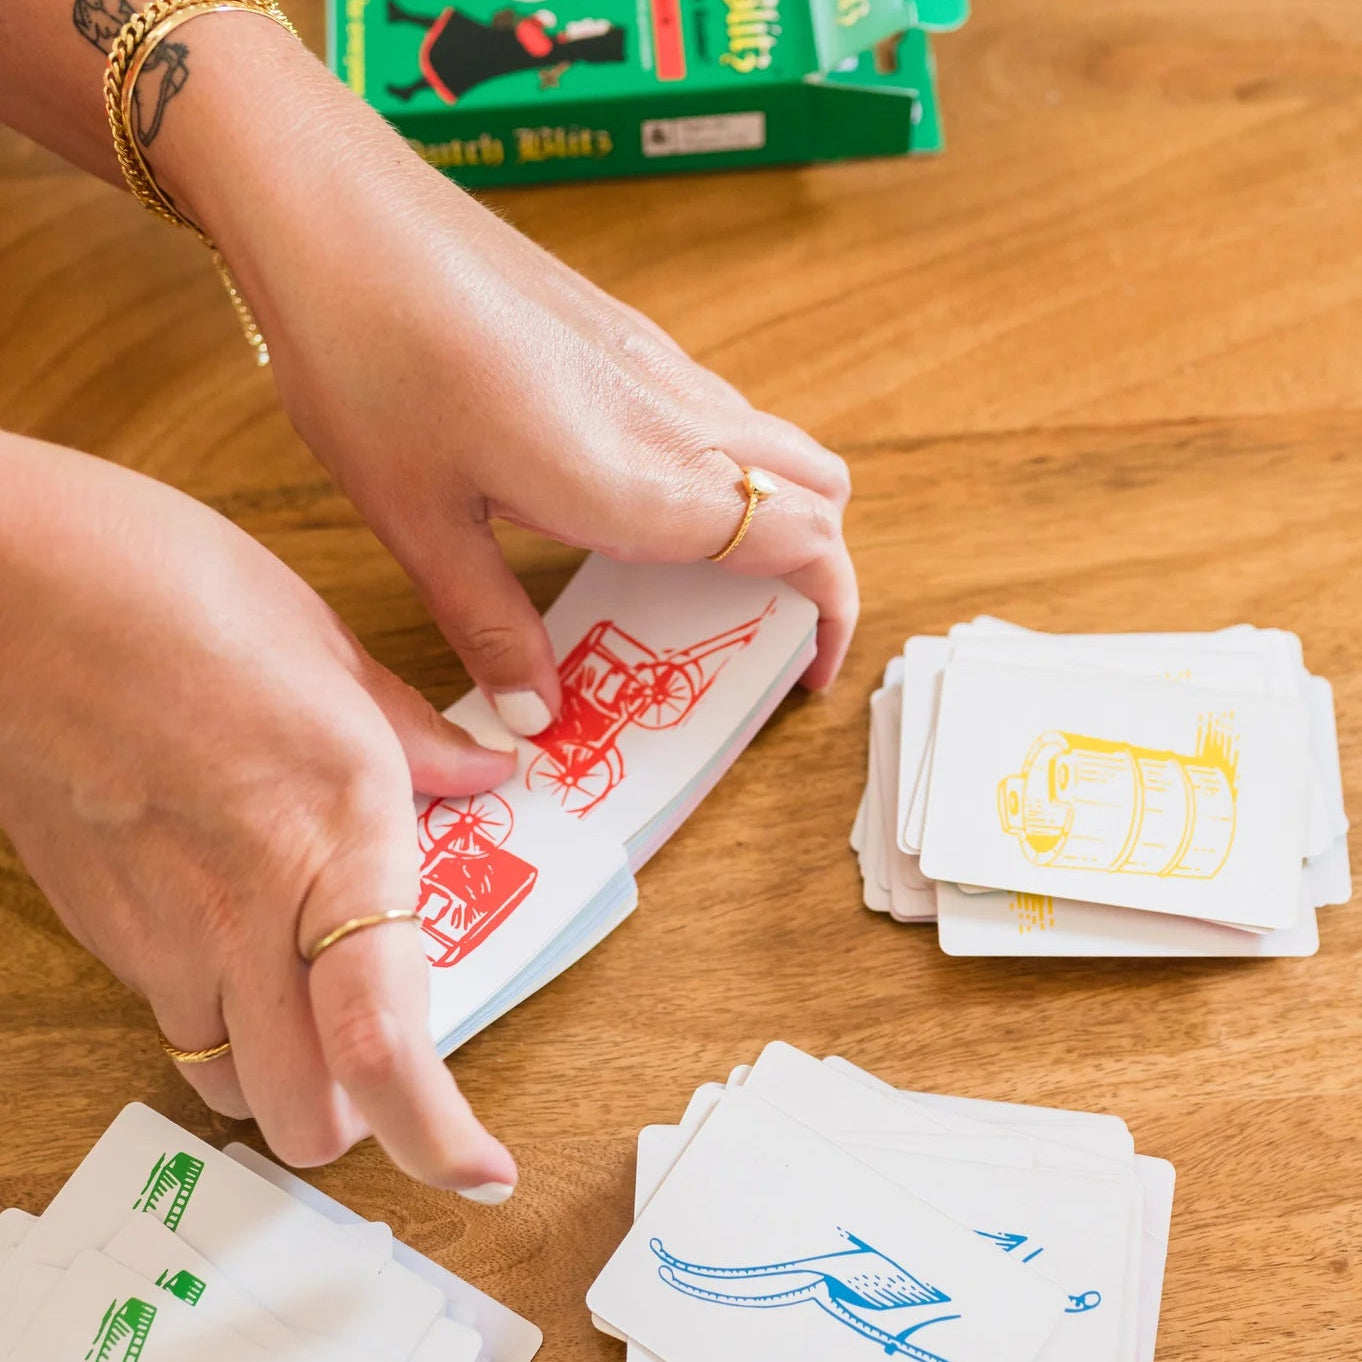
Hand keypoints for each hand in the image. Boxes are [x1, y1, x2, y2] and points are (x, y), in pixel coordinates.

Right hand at [0, 436, 518, 1196]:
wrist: (13, 584)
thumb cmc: (172, 592)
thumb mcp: (330, 651)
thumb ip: (419, 737)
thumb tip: (487, 771)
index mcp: (335, 831)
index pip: (383, 1041)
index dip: (436, 1134)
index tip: (477, 1168)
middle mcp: (249, 910)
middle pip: (304, 1116)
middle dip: (359, 1114)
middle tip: (392, 1046)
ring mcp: (159, 933)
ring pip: (233, 1082)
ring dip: (288, 1072)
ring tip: (321, 987)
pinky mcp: (100, 929)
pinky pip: (176, 1015)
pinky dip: (227, 1008)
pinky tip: (245, 924)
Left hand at [171, 50, 857, 735]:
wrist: (339, 209)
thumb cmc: (371, 359)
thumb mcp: (423, 525)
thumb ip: (493, 629)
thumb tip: (536, 713)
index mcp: (642, 478)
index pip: (804, 540)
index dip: (830, 611)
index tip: (804, 668)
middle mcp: (675, 414)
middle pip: (818, 488)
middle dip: (819, 568)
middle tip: (762, 630)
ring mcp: (658, 364)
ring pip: (775, 444)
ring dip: (773, 514)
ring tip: (701, 580)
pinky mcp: (627, 334)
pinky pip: (718, 410)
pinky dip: (724, 469)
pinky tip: (640, 502)